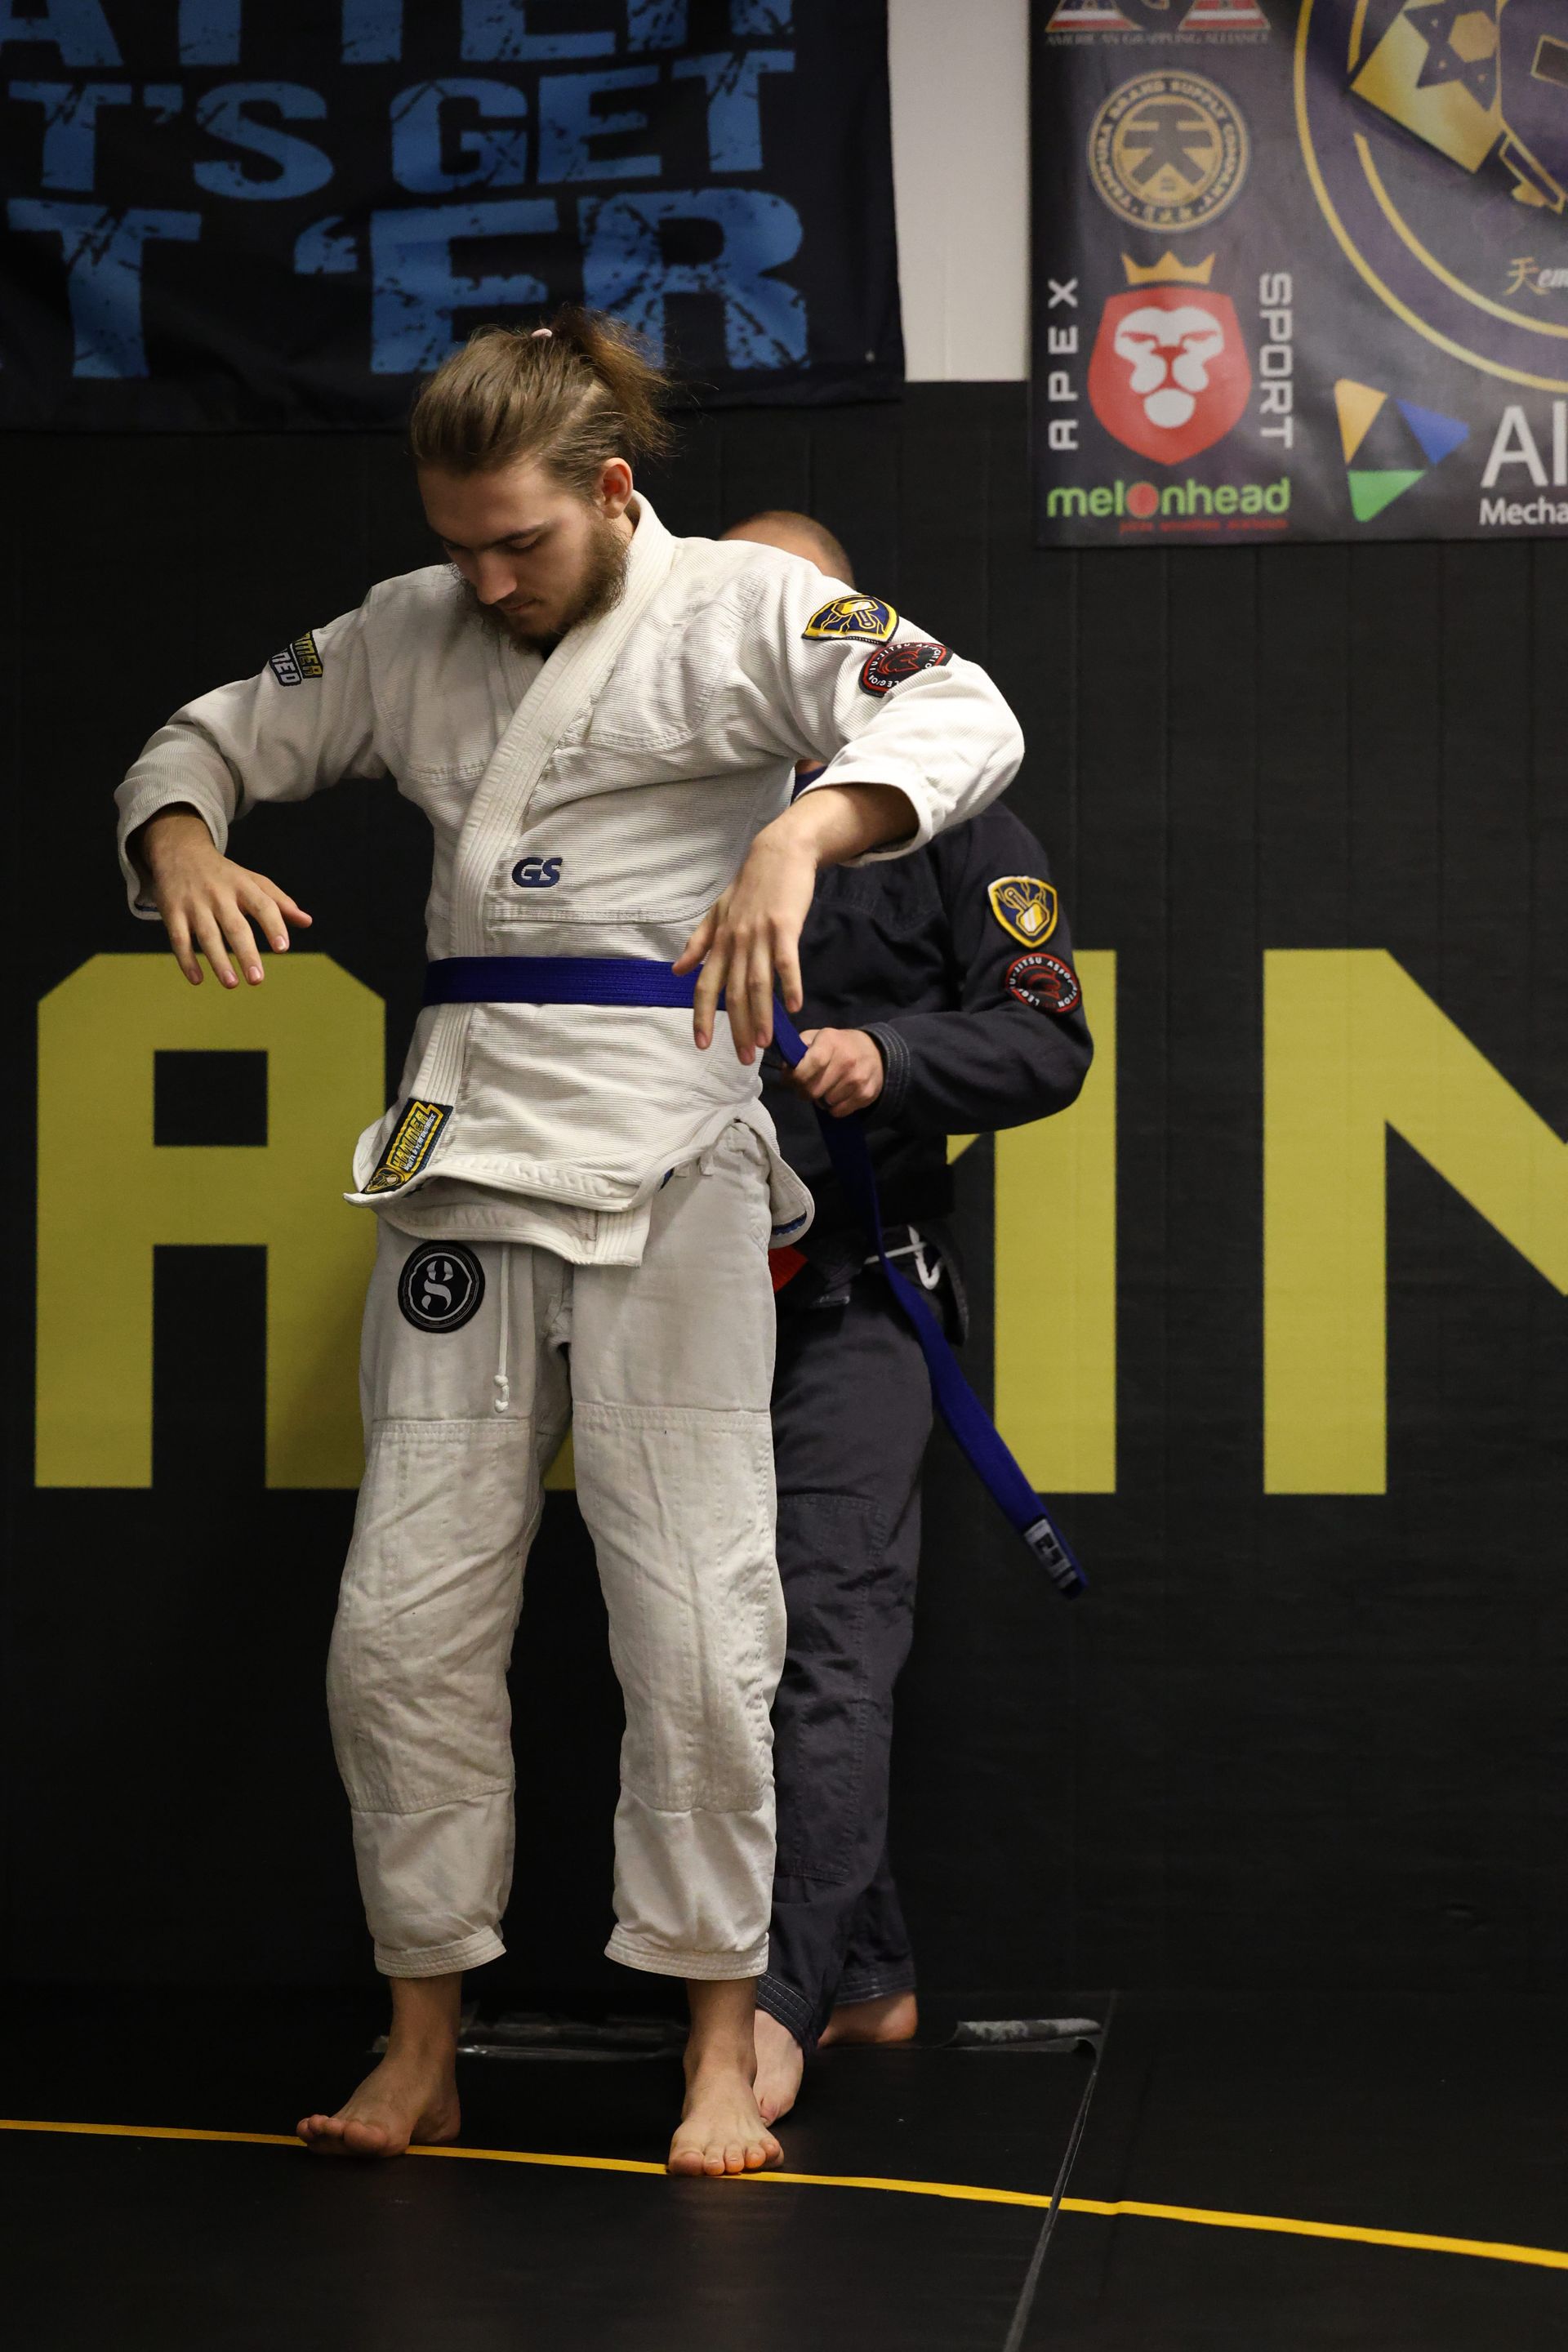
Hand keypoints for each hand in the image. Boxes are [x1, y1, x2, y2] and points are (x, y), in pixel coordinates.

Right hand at [137, 807, 312, 987]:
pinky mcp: (172, 912)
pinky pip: (179, 939)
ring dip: (219, 961)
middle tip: (257, 980)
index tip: (282, 949)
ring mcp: (194, 903)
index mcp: (243, 886)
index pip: (263, 905)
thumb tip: (307, 922)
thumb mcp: (253, 881)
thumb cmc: (224, 874)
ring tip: (232, 984)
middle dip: (246, 953)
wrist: (179, 851)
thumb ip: (279, 902)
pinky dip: (186, 960)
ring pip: (207, 935)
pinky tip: (198, 980)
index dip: (274, 926)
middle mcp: (219, 894)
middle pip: (235, 926)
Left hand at [673, 782, 912, 1062]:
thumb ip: (699, 942)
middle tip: (744, 1058)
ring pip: (758, 983)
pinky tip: (794, 1008)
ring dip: (762, 1016)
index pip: (705, 986)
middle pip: (733, 993)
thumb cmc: (750, 885)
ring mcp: (761, 935)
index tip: (701, 1044)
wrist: (778, 853)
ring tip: (766, 1044)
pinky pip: (786, 962)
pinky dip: (790, 985)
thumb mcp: (717, 911)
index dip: (702, 1016)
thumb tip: (677, 970)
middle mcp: (736, 942)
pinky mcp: (785, 927)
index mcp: (720, 942)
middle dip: (738, 1028)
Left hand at [786, 1027, 885, 1117]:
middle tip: (809, 1084)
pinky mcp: (867, 1094)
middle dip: (805, 1090)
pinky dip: (834, 1107)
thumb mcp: (817, 1037)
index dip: (794, 1078)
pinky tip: (839, 1093)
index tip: (793, 1079)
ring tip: (828, 1085)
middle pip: (812, 1090)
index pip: (804, 1070)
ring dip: (822, 1098)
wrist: (875, 1051)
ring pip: (825, 1103)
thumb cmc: (838, 1045)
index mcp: (830, 1042)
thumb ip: (797, 1051)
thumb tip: (787, 1072)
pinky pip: (838, 1112)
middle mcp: (846, 1060)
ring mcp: (858, 1079)